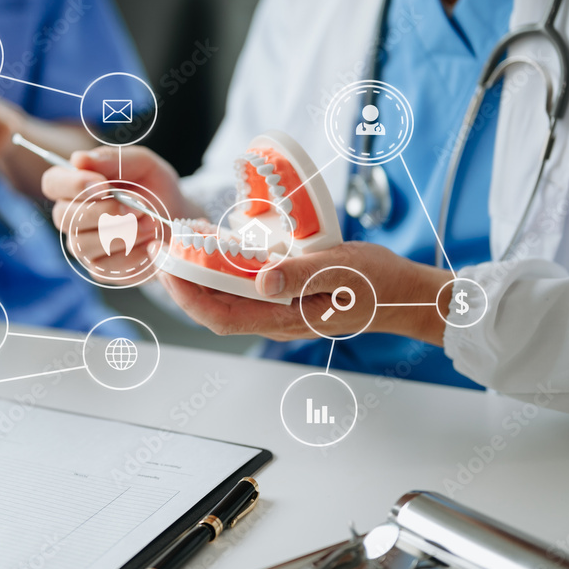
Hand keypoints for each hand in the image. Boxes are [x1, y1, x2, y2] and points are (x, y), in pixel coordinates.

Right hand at [41, 146, 188, 283]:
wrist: (176, 218)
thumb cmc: (154, 187)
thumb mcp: (142, 164)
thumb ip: (113, 159)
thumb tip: (79, 159)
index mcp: (75, 186)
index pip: (52, 183)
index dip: (73, 185)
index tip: (104, 185)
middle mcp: (71, 217)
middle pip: (64, 218)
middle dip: (105, 212)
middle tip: (138, 206)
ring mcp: (82, 246)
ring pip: (84, 245)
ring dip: (123, 233)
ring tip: (150, 222)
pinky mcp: (100, 270)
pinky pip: (106, 267)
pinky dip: (133, 255)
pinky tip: (149, 243)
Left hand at [154, 241, 452, 344]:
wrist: (406, 294)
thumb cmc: (379, 284)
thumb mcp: (341, 270)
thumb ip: (300, 275)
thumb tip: (261, 281)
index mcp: (285, 318)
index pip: (220, 316)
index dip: (187, 296)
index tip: (168, 268)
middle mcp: (275, 319)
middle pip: (215, 309)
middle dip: (183, 284)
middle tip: (162, 253)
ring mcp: (280, 310)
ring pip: (227, 300)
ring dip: (200, 277)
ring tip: (179, 248)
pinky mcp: (287, 297)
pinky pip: (244, 290)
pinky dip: (223, 272)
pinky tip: (215, 250)